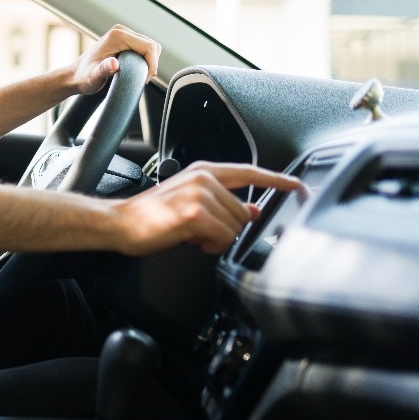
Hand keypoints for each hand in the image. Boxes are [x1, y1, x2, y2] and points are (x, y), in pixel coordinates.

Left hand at [70, 24, 160, 94]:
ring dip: (149, 62)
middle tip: (142, 80)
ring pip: (150, 47)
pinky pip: (144, 48)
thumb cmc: (83, 78)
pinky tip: (136, 71)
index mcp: (118, 35)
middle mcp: (121, 30)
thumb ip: (103, 70)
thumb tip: (113, 64)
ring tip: (139, 77)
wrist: (75, 75)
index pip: (149, 47)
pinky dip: (145, 60)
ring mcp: (123, 33)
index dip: (152, 65)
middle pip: (152, 45)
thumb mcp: (94, 77)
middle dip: (152, 64)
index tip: (144, 80)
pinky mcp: (124, 39)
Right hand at [109, 161, 300, 256]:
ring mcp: (200, 196)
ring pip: (235, 228)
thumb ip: (222, 203)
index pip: (250, 172)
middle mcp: (204, 179)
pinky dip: (210, 247)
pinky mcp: (195, 215)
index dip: (277, 180)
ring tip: (193, 236)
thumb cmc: (150, 215)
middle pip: (244, 212)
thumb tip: (251, 210)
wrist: (120, 223)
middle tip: (201, 233)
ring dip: (218, 240)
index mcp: (204, 172)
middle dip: (228, 229)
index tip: (298, 186)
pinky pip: (222, 239)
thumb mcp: (190, 202)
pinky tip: (191, 241)